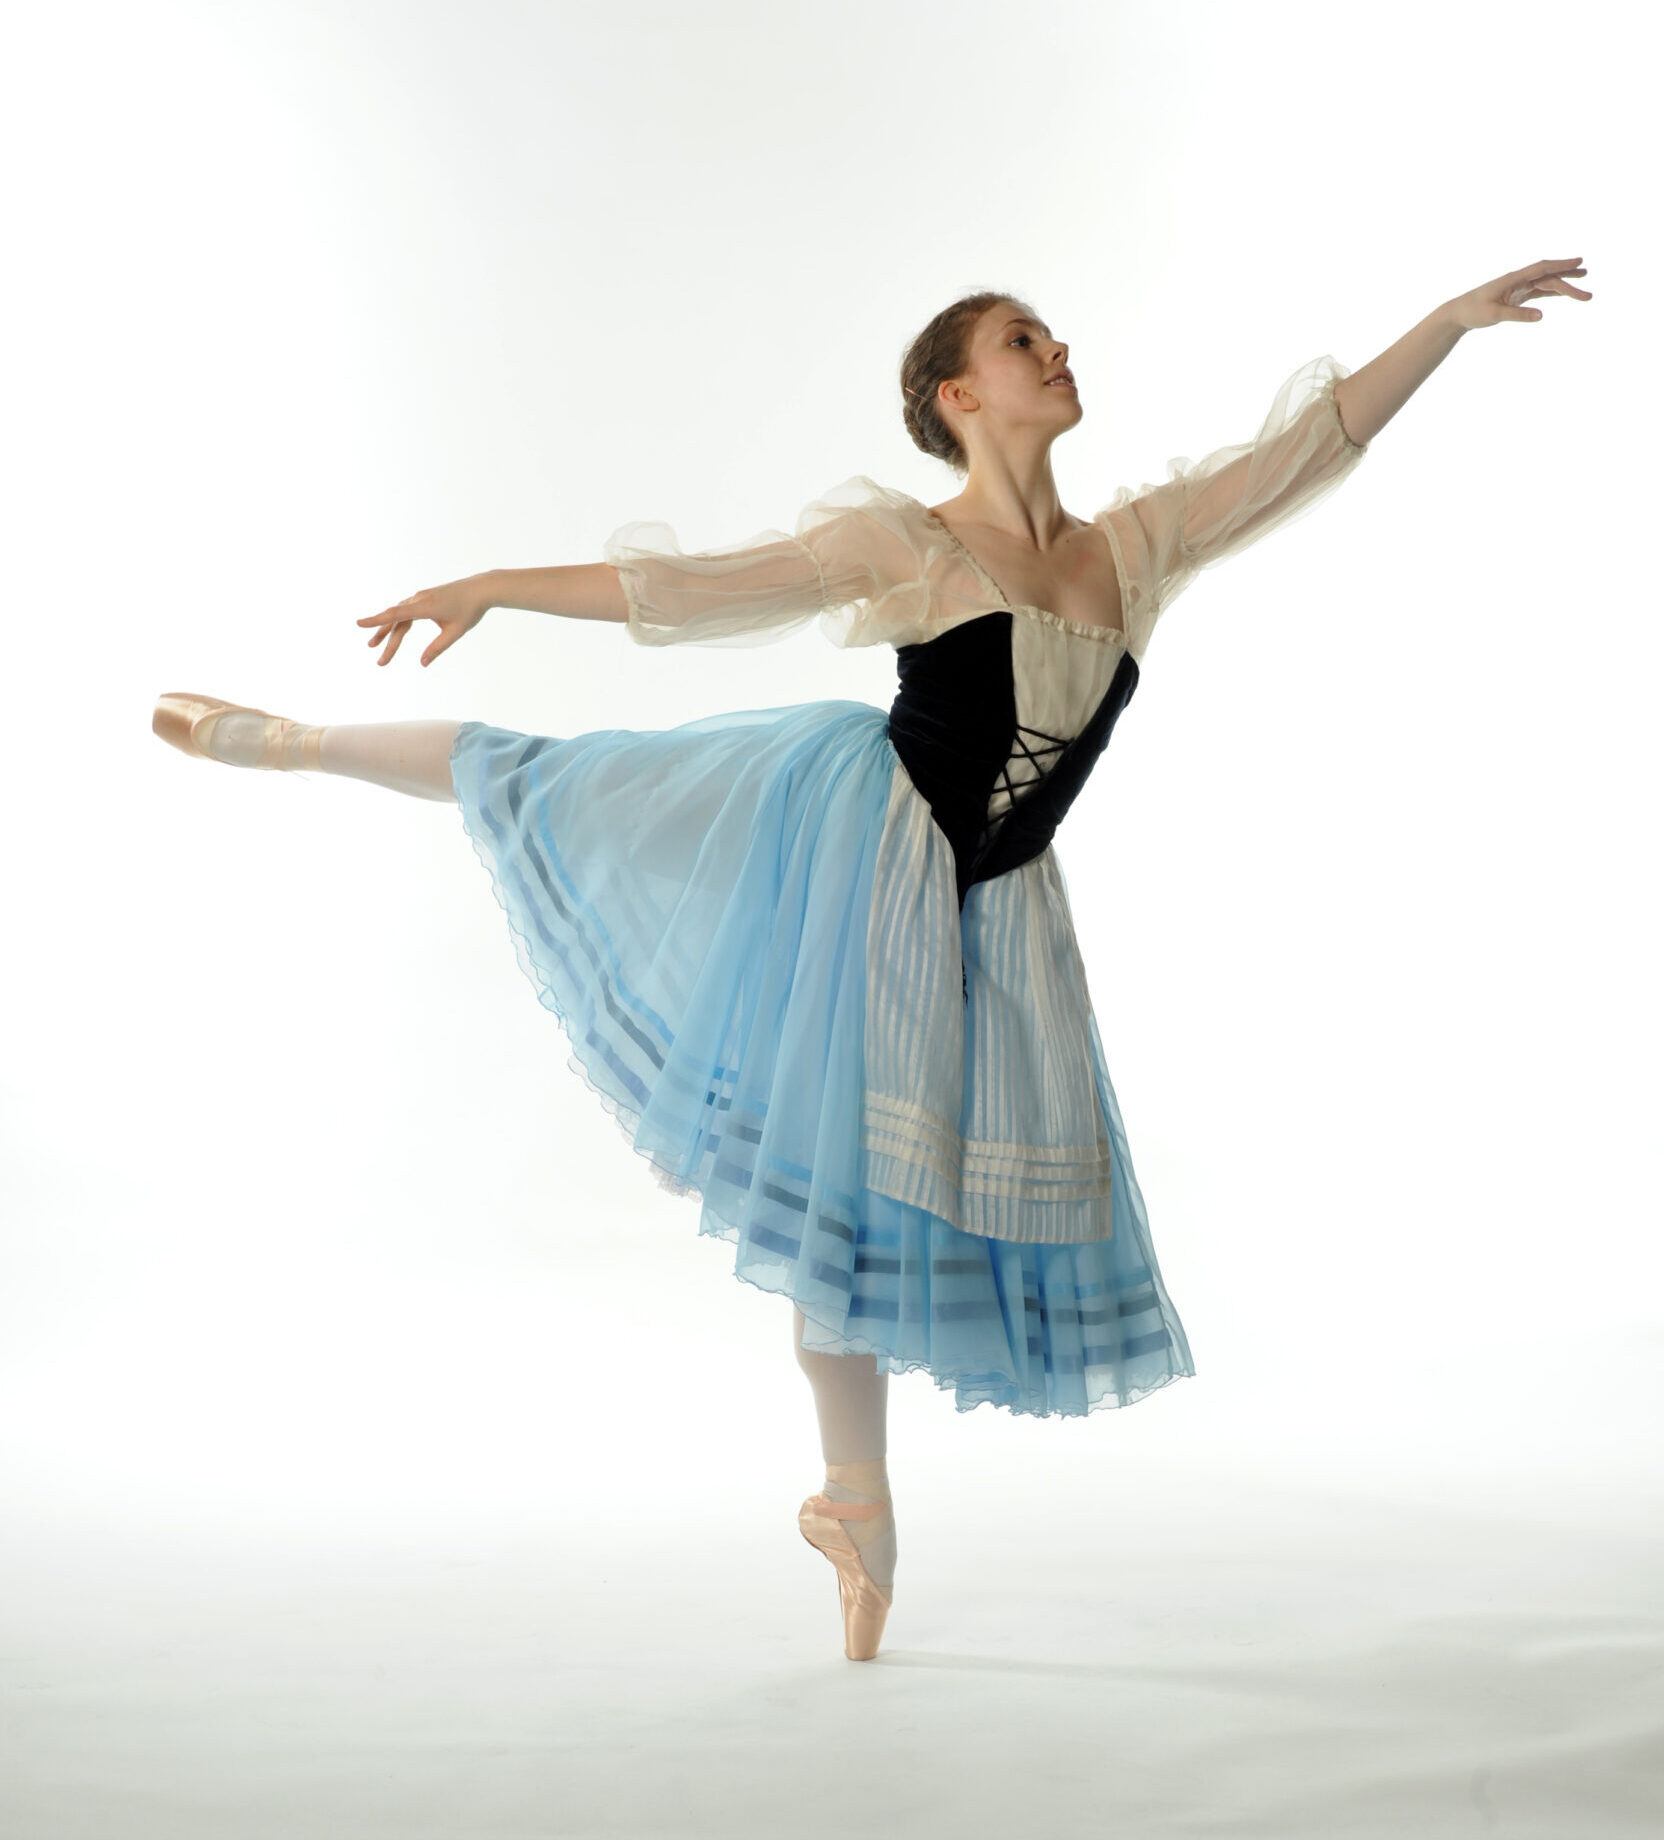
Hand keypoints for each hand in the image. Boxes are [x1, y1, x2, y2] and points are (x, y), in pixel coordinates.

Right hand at [357, 574, 490, 667]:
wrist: (480, 589)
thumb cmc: (470, 611)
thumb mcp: (454, 632)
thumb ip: (437, 648)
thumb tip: (423, 663)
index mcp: (425, 607)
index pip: (395, 614)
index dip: (376, 620)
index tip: (359, 624)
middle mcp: (419, 600)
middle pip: (396, 621)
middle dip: (386, 641)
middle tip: (380, 663)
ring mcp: (421, 597)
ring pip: (399, 615)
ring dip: (387, 630)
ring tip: (375, 644)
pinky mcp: (425, 598)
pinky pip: (406, 610)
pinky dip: (397, 621)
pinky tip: (393, 630)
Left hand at [1446, 257, 1592, 331]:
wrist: (1458, 314)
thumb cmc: (1473, 312)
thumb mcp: (1494, 315)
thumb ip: (1518, 315)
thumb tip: (1542, 316)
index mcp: (1513, 279)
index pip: (1542, 268)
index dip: (1561, 264)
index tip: (1580, 261)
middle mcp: (1518, 280)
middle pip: (1549, 278)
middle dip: (1569, 284)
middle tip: (1588, 295)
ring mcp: (1519, 288)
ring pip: (1546, 284)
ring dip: (1565, 286)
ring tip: (1584, 290)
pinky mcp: (1517, 296)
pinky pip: (1539, 292)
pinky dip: (1553, 292)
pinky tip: (1565, 293)